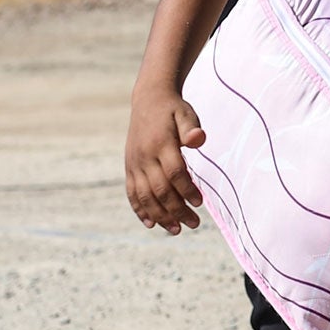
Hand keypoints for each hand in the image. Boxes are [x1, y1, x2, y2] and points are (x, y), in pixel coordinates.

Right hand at [125, 90, 208, 233]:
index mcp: (160, 143)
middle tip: (194, 223)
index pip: (174, 173)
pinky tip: (151, 224)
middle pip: (160, 190)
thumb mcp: (185, 112)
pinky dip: (139, 210)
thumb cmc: (172, 109)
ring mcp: (134, 163)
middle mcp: (144, 156)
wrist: (147, 100)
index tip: (200, 202)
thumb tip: (198, 139)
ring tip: (176, 230)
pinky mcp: (129, 168)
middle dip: (177, 210)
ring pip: (145, 196)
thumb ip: (191, 127)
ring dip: (159, 216)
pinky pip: (132, 192)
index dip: (187, 190)